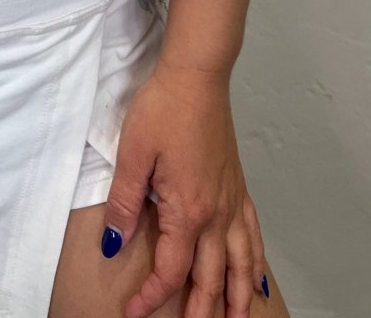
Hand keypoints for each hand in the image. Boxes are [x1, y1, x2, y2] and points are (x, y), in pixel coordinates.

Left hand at [102, 63, 267, 317]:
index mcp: (188, 210)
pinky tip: (256, 276)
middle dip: (200, 313)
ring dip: (236, 298)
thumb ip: (126, 203)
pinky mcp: (237, 186)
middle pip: (210, 279)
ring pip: (241, 265)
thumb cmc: (165, 107)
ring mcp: (231, 200)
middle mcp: (216, 213)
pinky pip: (253, 235)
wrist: (197, 76)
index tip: (134, 313)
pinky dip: (255, 262)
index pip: (171, 271)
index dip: (152, 298)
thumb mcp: (133, 154)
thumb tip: (114, 242)